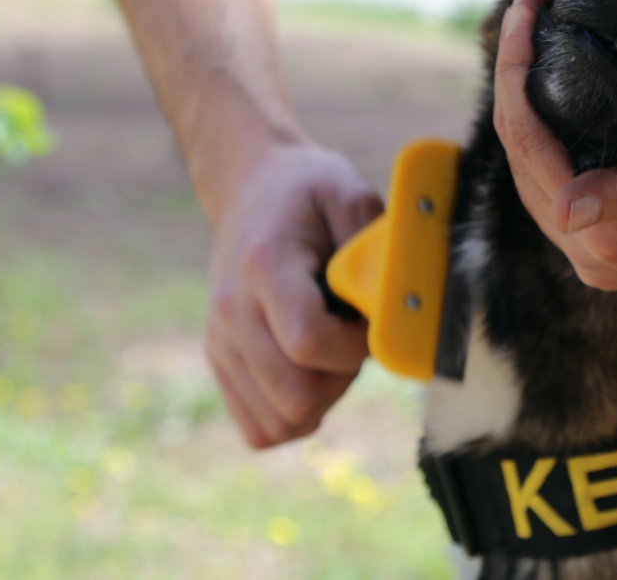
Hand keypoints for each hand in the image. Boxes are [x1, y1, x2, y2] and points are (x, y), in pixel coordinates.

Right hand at [204, 143, 380, 447]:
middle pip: (295, 394)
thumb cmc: (310, 191)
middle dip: (342, 378)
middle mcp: (230, 311)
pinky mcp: (220, 363)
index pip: (308, 342)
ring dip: (322, 400)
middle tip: (353, 338)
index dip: (354, 346)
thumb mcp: (352, 194)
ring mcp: (220, 342)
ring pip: (278, 421)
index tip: (368, 321)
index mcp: (265, 266)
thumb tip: (396, 306)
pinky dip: (295, 416)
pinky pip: (259, 428)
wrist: (252, 187)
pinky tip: (314, 375)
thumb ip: (375, 249)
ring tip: (333, 354)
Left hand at [493, 0, 616, 299]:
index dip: (517, 74)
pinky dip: (554, 119)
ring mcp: (606, 245)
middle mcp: (595, 255)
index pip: (532, 150)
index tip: (530, 5)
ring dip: (528, 94)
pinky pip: (565, 169)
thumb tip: (561, 208)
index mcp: (611, 247)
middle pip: (523, 153)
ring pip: (537, 162)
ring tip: (533, 24)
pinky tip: (558, 77)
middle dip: (515, 73)